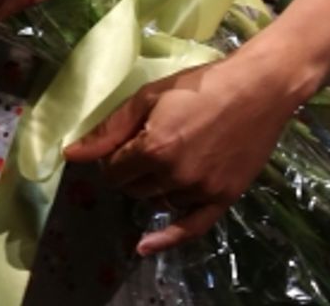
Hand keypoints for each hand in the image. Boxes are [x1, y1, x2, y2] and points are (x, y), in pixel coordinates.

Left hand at [62, 54, 296, 253]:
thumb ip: (110, 129)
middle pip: (134, 189)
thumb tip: (71, 154)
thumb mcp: (150, 96)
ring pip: (159, 202)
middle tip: (144, 147)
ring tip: (168, 159)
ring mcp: (200, 191)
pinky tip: (145, 245)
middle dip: (131, 172)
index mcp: (153, 148)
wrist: (258, 88)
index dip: (113, 159)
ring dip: (154, 187)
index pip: (113, 171)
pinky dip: (167, 239)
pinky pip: (190, 229)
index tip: (121, 146)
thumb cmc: (201, 84)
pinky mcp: (223, 198)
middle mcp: (174, 176)